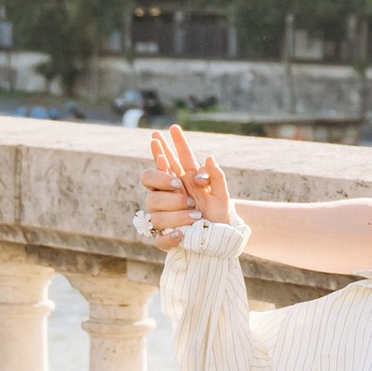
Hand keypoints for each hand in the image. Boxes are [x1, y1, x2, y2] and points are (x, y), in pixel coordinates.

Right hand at [147, 124, 233, 241]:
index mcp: (182, 181)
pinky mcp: (164, 235)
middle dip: (162, 179)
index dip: (167, 145)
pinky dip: (170, 235)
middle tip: (179, 185)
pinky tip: (182, 234)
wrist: (220, 240)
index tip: (165, 131)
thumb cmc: (219, 215)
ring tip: (195, 214)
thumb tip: (209, 158)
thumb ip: (217, 177)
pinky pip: (158, 237)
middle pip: (148, 178)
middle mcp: (168, 194)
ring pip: (153, 204)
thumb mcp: (222, 195)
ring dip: (175, 210)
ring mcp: (163, 214)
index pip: (171, 159)